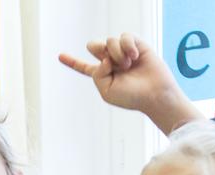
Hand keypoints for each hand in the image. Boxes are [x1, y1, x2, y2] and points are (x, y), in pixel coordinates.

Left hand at [59, 34, 200, 133]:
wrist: (154, 94)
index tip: (60, 56)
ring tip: (127, 64)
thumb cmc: (132, 97)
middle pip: (94, 45)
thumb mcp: (107, 91)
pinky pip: (125, 37)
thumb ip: (97, 73)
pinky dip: (127, 46)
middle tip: (111, 61)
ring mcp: (124, 53)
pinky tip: (134, 56)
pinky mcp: (137, 45)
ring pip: (109, 41)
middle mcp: (112, 62)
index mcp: (102, 74)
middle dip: (97, 49)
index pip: (84, 67)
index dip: (72, 62)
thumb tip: (105, 56)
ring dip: (116, 53)